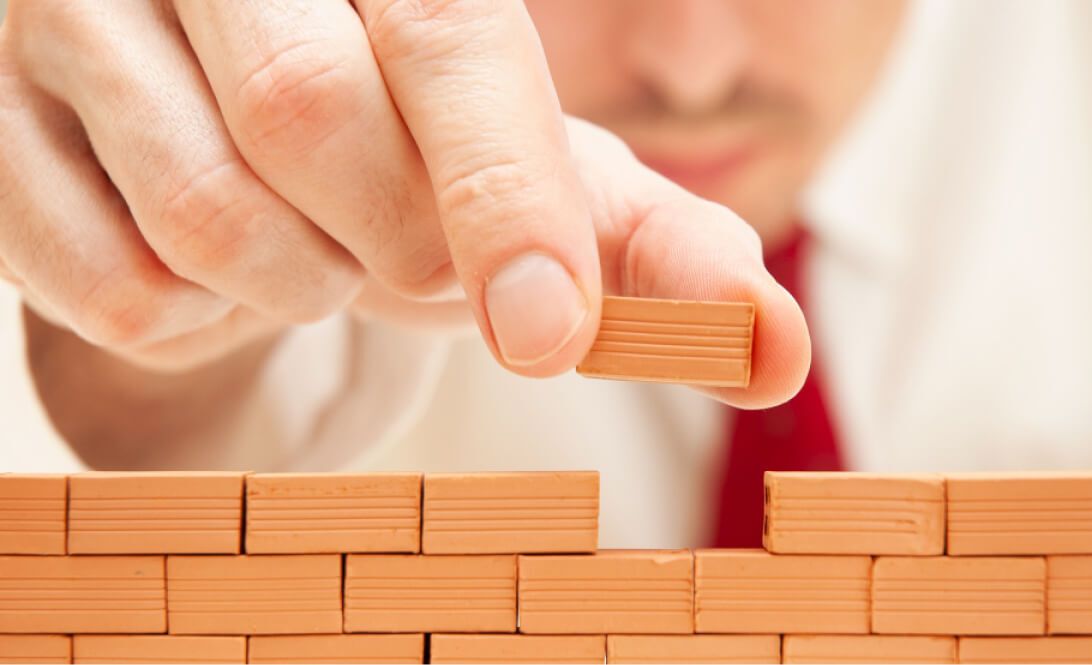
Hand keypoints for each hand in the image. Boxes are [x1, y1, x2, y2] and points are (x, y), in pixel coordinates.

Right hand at [0, 0, 806, 407]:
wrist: (225, 120)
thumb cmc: (401, 137)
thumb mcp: (527, 171)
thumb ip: (642, 245)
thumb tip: (772, 345)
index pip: (452, 34)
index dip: (507, 189)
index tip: (550, 329)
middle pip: (314, 122)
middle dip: (393, 245)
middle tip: (409, 255)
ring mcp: (70, 18)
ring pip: (206, 215)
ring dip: (296, 284)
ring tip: (310, 247)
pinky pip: (115, 287)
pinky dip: (195, 320)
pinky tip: (212, 264)